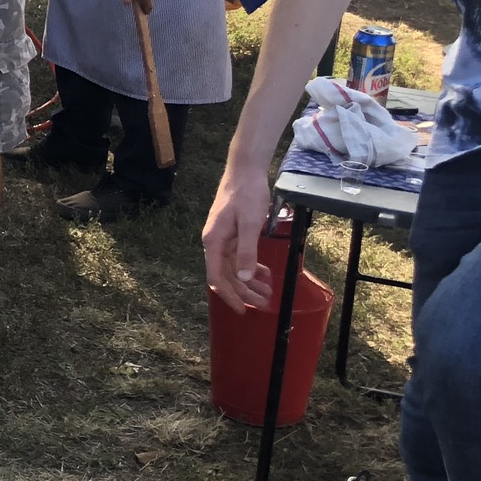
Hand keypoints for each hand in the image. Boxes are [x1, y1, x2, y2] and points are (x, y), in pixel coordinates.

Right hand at [203, 160, 275, 311]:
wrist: (245, 170)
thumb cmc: (246, 194)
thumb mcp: (249, 224)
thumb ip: (246, 251)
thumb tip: (244, 278)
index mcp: (213, 242)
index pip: (217, 277)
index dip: (229, 295)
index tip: (242, 310)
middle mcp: (215, 242)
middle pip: (226, 275)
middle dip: (243, 291)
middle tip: (264, 303)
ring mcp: (223, 238)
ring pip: (234, 268)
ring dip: (249, 281)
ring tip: (267, 292)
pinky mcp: (233, 233)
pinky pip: (240, 257)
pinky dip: (251, 267)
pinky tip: (264, 274)